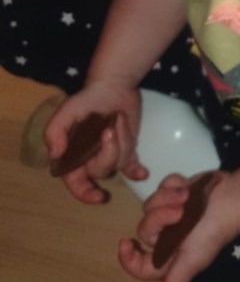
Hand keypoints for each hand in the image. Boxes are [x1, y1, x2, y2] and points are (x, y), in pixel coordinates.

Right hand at [43, 82, 146, 203]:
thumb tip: (55, 154)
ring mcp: (110, 155)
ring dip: (122, 140)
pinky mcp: (126, 148)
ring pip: (118, 163)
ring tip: (118, 119)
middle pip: (101, 171)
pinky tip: (142, 174)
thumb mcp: (66, 111)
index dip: (84, 193)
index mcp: (72, 156)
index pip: (76, 182)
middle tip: (109, 129)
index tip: (97, 196)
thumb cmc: (86, 99)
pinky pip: (131, 165)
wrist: (112, 85)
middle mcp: (90, 160)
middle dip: (108, 151)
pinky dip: (136, 171)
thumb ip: (55, 131)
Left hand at [118, 171, 233, 281]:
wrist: (230, 200)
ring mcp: (169, 211)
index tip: (125, 242)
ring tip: (187, 195)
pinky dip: (174, 184)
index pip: (140, 265)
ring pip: (150, 204)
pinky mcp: (176, 190)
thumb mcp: (192, 262)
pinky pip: (162, 185)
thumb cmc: (211, 234)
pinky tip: (188, 188)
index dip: (128, 258)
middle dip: (159, 216)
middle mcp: (166, 235)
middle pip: (144, 228)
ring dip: (168, 197)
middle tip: (179, 211)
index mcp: (168, 255)